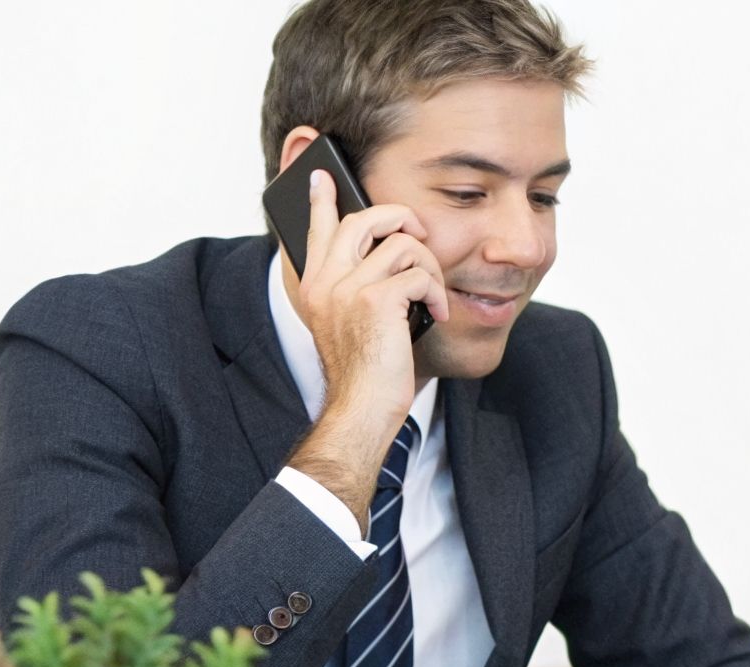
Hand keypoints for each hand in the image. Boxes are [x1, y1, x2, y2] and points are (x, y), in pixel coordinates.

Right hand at [286, 168, 449, 532]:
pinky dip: (436, 293)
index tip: (320, 176)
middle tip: (419, 234)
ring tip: (432, 297)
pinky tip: (436, 314)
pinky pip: (419, 273)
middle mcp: (324, 281)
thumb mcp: (352, 322)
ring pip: (403, 245)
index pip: (315, 228)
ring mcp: (347, 288)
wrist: (362, 407)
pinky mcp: (375, 300)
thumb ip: (356, 286)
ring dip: (431, 269)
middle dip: (402, 219)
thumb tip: (387, 253)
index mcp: (313, 284)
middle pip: (365, 219)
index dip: (320, 199)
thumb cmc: (365, 369)